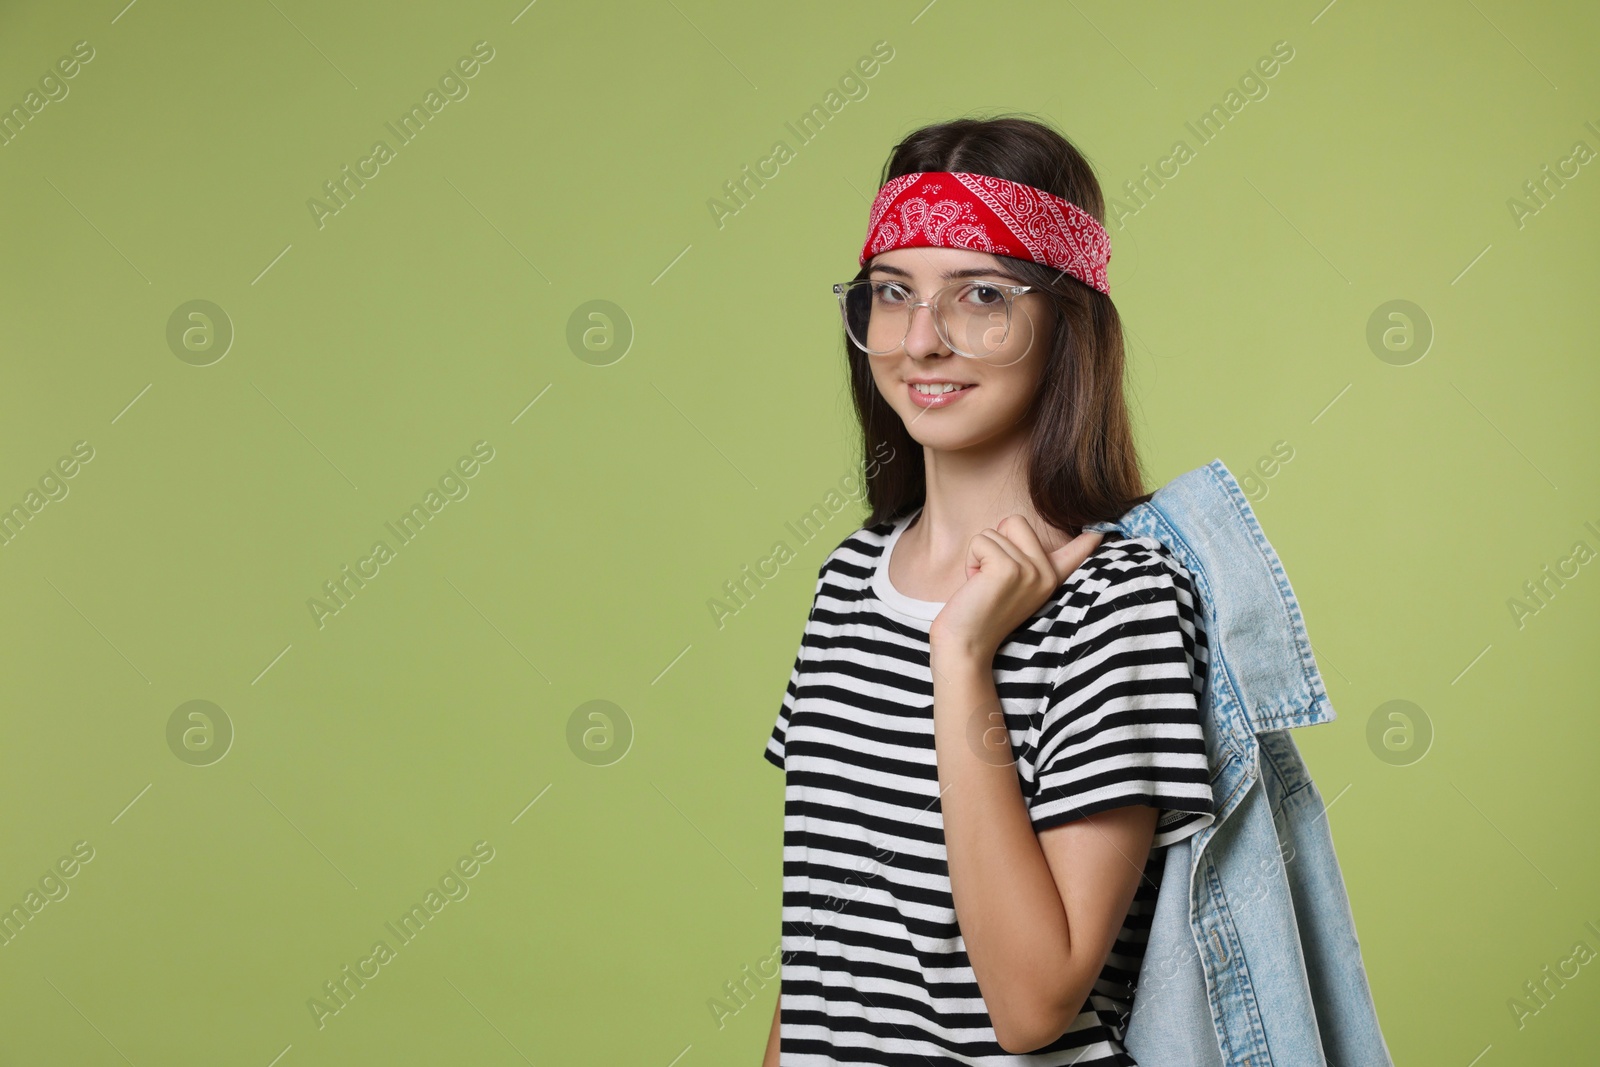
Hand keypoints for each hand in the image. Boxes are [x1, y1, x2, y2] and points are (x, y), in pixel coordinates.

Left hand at [929, 515, 1102, 665]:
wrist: (965, 645)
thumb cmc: (981, 612)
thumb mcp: (1016, 585)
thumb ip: (1029, 563)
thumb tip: (1052, 548)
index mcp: (1050, 578)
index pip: (1077, 552)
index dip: (1089, 540)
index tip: (1103, 532)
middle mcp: (1046, 574)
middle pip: (1015, 522)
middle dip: (994, 544)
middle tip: (991, 579)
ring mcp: (1030, 571)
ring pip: (994, 532)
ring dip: (979, 556)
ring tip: (983, 585)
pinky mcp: (1008, 569)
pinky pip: (981, 541)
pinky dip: (971, 560)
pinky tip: (975, 585)